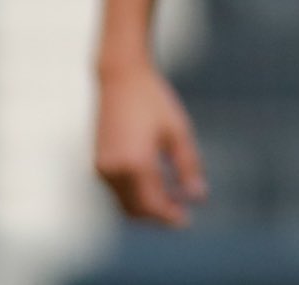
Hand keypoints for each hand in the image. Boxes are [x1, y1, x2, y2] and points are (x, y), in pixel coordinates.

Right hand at [94, 59, 207, 225]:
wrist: (121, 78)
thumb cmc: (154, 100)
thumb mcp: (178, 131)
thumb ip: (188, 165)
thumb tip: (199, 196)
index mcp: (136, 164)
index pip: (152, 206)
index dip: (169, 217)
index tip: (186, 220)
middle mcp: (114, 172)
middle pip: (136, 209)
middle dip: (158, 214)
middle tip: (182, 209)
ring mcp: (102, 169)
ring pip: (124, 202)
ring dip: (146, 205)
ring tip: (173, 194)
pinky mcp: (98, 163)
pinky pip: (117, 190)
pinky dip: (135, 192)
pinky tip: (156, 180)